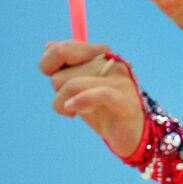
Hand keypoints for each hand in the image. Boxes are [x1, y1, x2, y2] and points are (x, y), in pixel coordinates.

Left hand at [39, 41, 145, 157]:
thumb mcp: (80, 86)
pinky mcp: (127, 104)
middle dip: (59, 91)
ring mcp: (121, 83)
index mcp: (103, 55)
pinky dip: (81, 101)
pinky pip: (100, 94)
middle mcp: (114, 64)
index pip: (63, 49)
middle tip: (73, 101)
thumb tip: (49, 45)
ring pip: (72, 85)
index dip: (48, 64)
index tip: (54, 78)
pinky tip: (72, 111)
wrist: (134, 138)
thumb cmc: (104, 111)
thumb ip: (66, 65)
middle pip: (61, 73)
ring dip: (64, 105)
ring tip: (75, 113)